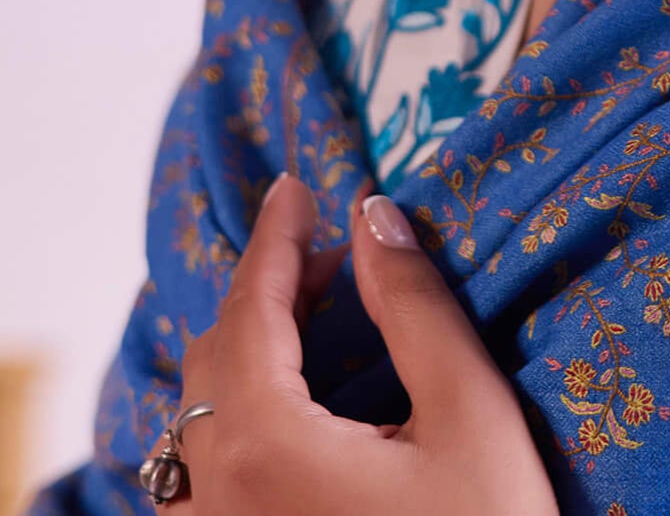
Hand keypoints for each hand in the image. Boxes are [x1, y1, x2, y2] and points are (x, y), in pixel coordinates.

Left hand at [174, 172, 557, 514]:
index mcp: (266, 447)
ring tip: (320, 313)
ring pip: (202, 420)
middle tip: (335, 252)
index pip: (250, 310)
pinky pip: (207, 472)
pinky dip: (242, 412)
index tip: (297, 186)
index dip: (276, 239)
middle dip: (269, 290)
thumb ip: (413, 304)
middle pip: (215, 360)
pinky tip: (296, 399)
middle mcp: (215, 499)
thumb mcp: (467, 412)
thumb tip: (373, 215)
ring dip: (251, 350)